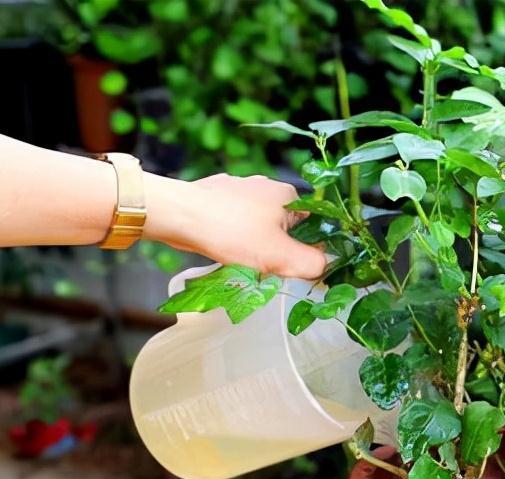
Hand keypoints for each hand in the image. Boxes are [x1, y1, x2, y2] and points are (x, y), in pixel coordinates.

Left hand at [144, 173, 325, 278]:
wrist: (179, 215)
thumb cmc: (232, 233)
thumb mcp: (280, 257)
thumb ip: (311, 264)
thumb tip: (325, 267)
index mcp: (288, 195)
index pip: (311, 224)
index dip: (304, 248)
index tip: (289, 264)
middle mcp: (266, 185)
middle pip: (283, 225)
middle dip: (275, 247)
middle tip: (262, 266)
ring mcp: (238, 187)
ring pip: (256, 223)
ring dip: (251, 242)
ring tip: (237, 258)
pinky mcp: (214, 194)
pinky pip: (232, 219)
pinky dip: (230, 234)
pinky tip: (219, 245)